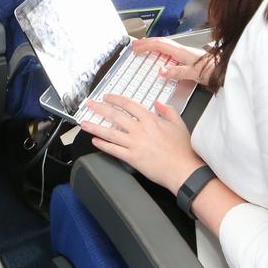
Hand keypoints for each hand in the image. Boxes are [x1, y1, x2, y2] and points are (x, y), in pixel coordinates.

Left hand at [79, 94, 203, 195]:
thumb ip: (168, 111)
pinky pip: (113, 149)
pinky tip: (95, 141)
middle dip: (100, 109)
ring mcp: (134, 144)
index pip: (128, 105)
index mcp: (151, 119)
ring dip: (95, 127)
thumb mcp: (179, 124)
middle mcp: (140, 130)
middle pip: (115, 115)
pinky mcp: (132, 158)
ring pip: (110, 133)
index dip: (115, 99)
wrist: (183, 170)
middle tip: (90, 105)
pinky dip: (103, 145)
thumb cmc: (183, 149)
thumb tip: (157, 102)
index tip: (106, 97)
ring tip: (84, 123)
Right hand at [131, 37, 212, 84]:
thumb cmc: (214, 70)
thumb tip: (161, 71)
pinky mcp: (189, 58)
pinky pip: (171, 51)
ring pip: (166, 46)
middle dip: (147, 43)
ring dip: (154, 45)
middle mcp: (183, 50)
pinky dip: (162, 51)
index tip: (136, 47)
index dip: (146, 45)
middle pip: (161, 42)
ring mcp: (186, 53)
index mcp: (182, 52)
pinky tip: (162, 57)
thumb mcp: (194, 73)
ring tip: (145, 47)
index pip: (160, 45)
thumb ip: (177, 72)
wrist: (226, 69)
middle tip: (136, 45)